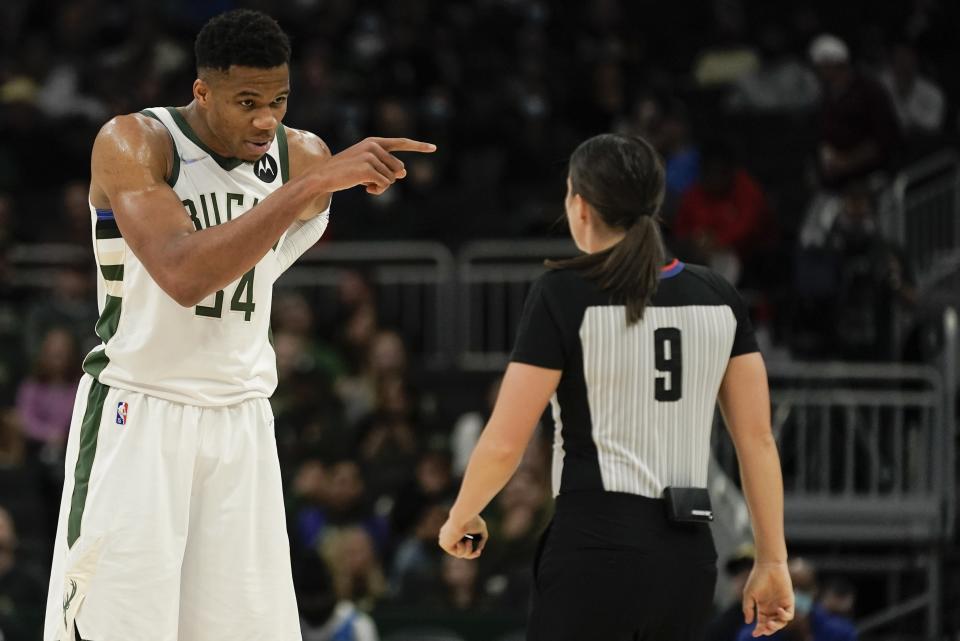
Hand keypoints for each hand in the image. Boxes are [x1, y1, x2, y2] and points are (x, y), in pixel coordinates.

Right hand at [313, 137, 435, 194]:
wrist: (323, 176)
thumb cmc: (346, 172)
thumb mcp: (368, 168)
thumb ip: (386, 167)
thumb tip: (404, 172)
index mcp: (374, 142)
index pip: (401, 142)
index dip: (419, 146)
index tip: (434, 148)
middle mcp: (374, 146)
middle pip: (398, 168)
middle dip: (388, 178)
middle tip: (370, 180)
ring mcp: (370, 156)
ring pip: (392, 178)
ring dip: (382, 186)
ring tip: (365, 183)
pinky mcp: (367, 169)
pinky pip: (384, 185)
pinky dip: (377, 191)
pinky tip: (365, 188)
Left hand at [438, 513, 487, 559]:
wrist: (461, 517)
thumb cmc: (472, 520)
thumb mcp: (481, 528)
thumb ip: (482, 539)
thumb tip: (480, 549)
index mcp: (456, 530)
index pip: (462, 543)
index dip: (471, 549)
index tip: (479, 551)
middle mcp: (449, 536)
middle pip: (461, 551)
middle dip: (471, 554)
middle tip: (478, 552)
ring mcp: (446, 540)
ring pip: (460, 554)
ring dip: (468, 550)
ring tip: (469, 540)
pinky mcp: (443, 544)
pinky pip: (456, 553)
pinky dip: (462, 549)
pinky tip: (459, 541)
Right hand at [742, 561, 794, 636]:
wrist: (769, 566)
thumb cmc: (757, 578)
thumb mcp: (749, 594)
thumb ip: (748, 608)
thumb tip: (748, 622)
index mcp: (762, 607)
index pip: (761, 623)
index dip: (759, 629)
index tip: (754, 634)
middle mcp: (772, 608)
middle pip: (772, 625)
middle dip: (768, 630)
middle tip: (763, 629)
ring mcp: (781, 605)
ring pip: (781, 623)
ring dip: (776, 626)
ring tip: (770, 624)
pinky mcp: (789, 601)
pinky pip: (789, 615)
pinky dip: (784, 616)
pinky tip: (778, 611)